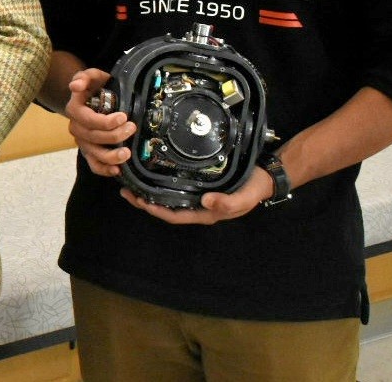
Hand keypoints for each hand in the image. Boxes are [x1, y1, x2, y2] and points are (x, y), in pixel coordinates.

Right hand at [65, 68, 135, 177]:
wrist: (95, 97)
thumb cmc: (96, 86)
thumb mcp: (92, 76)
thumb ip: (84, 77)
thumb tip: (76, 87)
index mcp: (75, 110)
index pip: (88, 120)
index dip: (105, 122)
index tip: (123, 117)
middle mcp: (76, 127)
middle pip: (93, 137)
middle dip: (114, 136)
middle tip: (132, 128)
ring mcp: (82, 141)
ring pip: (94, 153)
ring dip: (111, 156)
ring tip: (127, 153)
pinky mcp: (89, 152)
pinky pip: (93, 164)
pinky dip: (104, 169)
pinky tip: (117, 170)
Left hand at [120, 165, 274, 224]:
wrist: (265, 175)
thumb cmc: (253, 188)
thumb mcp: (244, 197)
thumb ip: (228, 202)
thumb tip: (206, 202)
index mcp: (206, 213)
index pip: (175, 216)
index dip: (156, 211)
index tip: (139, 202)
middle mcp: (198, 206)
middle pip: (166, 208)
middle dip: (145, 203)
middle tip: (126, 191)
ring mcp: (197, 196)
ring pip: (168, 198)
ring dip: (149, 194)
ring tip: (131, 184)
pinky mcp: (198, 184)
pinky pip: (175, 186)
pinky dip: (160, 183)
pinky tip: (150, 175)